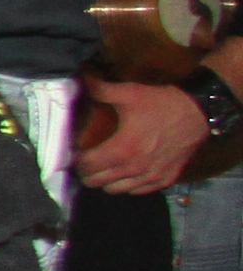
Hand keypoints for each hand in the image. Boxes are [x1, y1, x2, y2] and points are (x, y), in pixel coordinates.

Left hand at [79, 76, 207, 197]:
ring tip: (102, 170)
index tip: (73, 154)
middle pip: (97, 182)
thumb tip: (80, 79)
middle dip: (86, 173)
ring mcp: (151, 176)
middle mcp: (134, 168)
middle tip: (85, 162)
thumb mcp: (129, 93)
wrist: (198, 111)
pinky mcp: (166, 179)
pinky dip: (128, 186)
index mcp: (122, 149)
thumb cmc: (161, 103)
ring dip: (105, 181)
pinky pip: (139, 191)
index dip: (76, 160)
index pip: (87, 165)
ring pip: (116, 190)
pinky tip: (124, 176)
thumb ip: (100, 89)